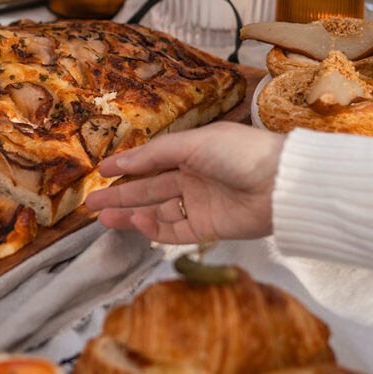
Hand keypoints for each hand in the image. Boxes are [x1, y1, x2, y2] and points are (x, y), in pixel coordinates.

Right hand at [84, 122, 283, 243]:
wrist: (282, 184)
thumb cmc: (239, 153)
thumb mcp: (193, 143)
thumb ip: (154, 154)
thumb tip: (120, 162)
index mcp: (191, 152)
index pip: (151, 161)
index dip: (126, 167)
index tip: (100, 172)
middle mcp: (193, 178)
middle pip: (149, 189)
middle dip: (120, 196)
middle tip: (91, 203)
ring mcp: (199, 204)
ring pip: (157, 212)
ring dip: (130, 214)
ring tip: (103, 217)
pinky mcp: (208, 229)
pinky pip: (174, 230)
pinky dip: (154, 229)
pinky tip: (137, 223)